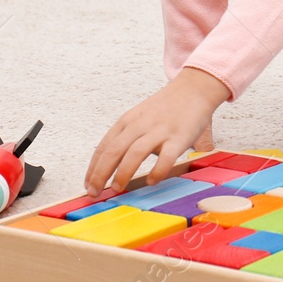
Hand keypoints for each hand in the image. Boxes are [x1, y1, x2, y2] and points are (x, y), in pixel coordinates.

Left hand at [85, 67, 229, 194]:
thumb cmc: (167, 107)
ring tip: (118, 188)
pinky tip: (151, 181)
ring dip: (123, 173)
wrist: (194, 88)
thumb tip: (113, 165)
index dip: (93, 169)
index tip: (88, 185)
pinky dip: (157, 171)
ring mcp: (159, 131)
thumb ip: (128, 138)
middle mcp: (139, 126)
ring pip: (134, 154)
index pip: (103, 148)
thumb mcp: (139, 117)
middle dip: (101, 175)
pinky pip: (165, 158)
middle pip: (113, 152)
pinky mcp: (179, 137)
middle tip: (95, 192)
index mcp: (127, 122)